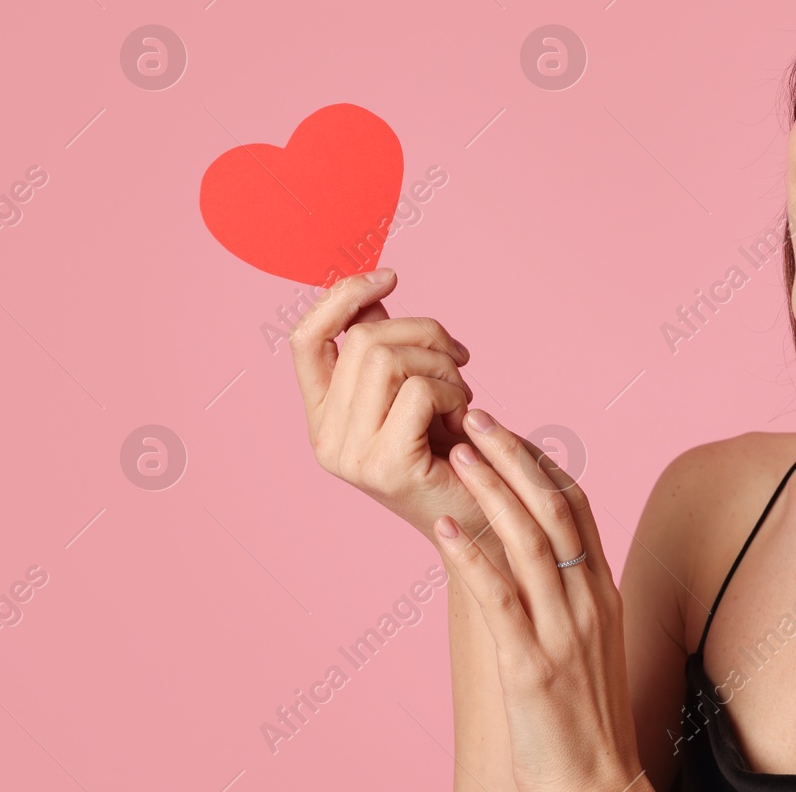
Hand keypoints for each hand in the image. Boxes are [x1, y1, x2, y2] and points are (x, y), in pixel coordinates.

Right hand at [289, 268, 500, 550]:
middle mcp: (325, 439)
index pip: (306, 339)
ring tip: (461, 396)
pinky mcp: (385, 467)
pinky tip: (465, 419)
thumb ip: (386, 349)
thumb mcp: (414, 390)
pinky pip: (417, 391)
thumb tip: (372, 296)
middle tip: (459, 359)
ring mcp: (350, 457)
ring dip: (442, 365)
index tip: (390, 278)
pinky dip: (452, 392)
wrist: (490, 518)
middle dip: (424, 333)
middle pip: (362, 340)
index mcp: (323, 416)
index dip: (343, 296)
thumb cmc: (458, 450)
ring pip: (388, 359)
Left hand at [434, 410, 648, 791]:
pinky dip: (471, 560)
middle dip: (514, 456)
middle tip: (476, 415)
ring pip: (531, 543)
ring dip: (492, 492)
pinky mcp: (533, 668)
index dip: (540, 461)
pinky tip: (444, 531)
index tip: (505, 430)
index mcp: (602, 591)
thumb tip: (539, 550)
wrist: (597, 783)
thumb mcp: (591, 640)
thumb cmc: (588, 717)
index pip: (577, 506)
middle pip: (554, 509)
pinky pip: (500, 602)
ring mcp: (564, 633)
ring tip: (458, 453)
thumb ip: (570, 592)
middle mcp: (588, 602)